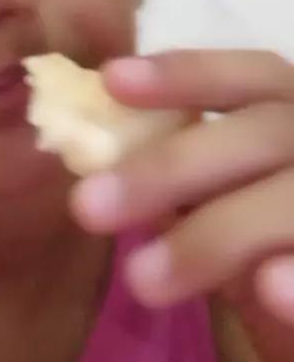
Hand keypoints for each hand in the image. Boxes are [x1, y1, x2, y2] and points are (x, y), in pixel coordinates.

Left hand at [70, 50, 293, 361]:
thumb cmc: (265, 240)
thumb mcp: (223, 198)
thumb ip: (181, 174)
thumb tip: (96, 156)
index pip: (253, 76)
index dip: (187, 73)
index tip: (111, 79)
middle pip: (265, 132)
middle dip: (171, 165)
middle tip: (87, 206)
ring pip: (290, 202)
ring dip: (213, 236)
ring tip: (141, 278)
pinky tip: (267, 288)